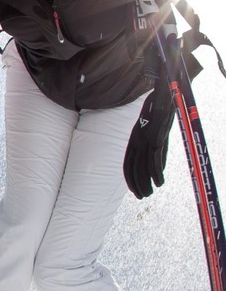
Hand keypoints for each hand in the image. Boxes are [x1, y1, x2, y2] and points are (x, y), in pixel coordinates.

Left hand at [124, 74, 173, 197]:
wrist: (162, 93)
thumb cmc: (157, 111)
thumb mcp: (151, 130)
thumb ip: (154, 146)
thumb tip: (158, 164)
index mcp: (134, 138)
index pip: (128, 163)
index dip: (130, 178)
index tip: (133, 190)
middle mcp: (137, 140)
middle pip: (134, 167)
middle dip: (136, 184)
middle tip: (141, 197)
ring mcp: (146, 139)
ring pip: (143, 166)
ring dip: (146, 182)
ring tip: (149, 194)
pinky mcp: (156, 137)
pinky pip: (155, 158)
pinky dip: (156, 172)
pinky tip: (160, 182)